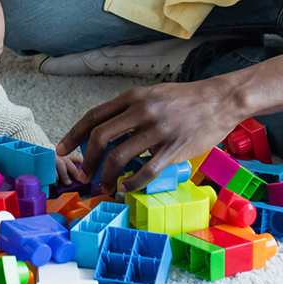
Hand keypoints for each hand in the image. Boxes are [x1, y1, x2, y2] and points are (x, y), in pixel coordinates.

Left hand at [56, 80, 241, 192]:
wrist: (221, 100)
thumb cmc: (186, 99)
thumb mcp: (153, 95)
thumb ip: (131, 110)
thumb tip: (108, 132)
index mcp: (133, 97)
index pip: (94, 116)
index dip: (73, 135)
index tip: (62, 149)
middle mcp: (141, 111)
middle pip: (100, 137)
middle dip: (86, 159)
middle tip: (83, 175)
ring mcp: (157, 130)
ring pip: (119, 157)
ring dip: (106, 175)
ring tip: (105, 185)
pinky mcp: (173, 148)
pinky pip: (146, 171)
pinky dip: (132, 183)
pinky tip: (127, 188)